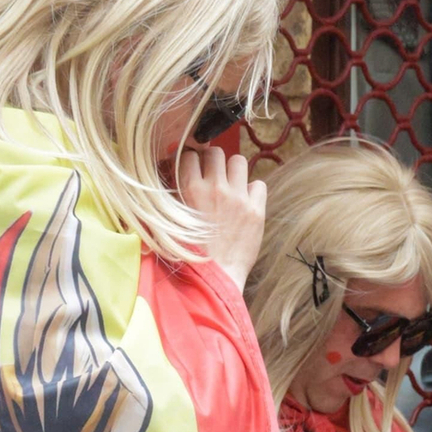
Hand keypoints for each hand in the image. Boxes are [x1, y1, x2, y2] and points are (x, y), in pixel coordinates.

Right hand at [177, 143, 266, 292]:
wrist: (213, 279)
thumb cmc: (188, 254)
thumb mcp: (172, 220)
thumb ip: (173, 195)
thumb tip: (171, 173)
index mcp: (190, 190)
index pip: (190, 154)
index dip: (192, 160)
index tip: (194, 169)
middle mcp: (215, 189)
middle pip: (216, 152)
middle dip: (213, 161)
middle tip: (213, 176)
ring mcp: (238, 199)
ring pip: (240, 161)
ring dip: (234, 171)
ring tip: (231, 185)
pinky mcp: (256, 211)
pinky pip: (259, 184)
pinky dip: (253, 191)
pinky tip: (246, 202)